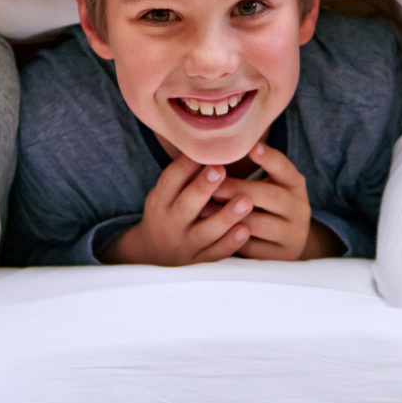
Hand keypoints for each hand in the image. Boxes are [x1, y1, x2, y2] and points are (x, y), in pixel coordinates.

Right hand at [106, 155, 253, 265]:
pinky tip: (246, 230)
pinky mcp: (199, 262)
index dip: (185, 166)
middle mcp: (170, 223)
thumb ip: (183, 175)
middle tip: (221, 170)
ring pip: (205, 232)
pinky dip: (230, 243)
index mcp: (159, 202)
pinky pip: (216, 253)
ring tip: (246, 201)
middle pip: (186, 206)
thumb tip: (209, 140)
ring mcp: (185, 244)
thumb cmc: (169, 212)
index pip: (169, 181)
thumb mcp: (165, 194)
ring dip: (226, 216)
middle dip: (203, 187)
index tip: (205, 152)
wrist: (155, 255)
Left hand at [218, 144, 337, 260]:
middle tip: (210, 182)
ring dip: (229, 215)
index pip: (285, 168)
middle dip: (237, 188)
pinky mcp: (279, 258)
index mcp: (296, 185)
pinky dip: (230, 238)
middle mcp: (300, 209)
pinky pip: (251, 247)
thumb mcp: (270, 184)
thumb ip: (257, 169)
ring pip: (258, 224)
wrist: (284, 242)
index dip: (269, 157)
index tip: (251, 146)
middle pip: (270, 195)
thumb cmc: (267, 205)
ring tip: (203, 207)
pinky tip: (212, 231)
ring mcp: (292, 235)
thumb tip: (222, 148)